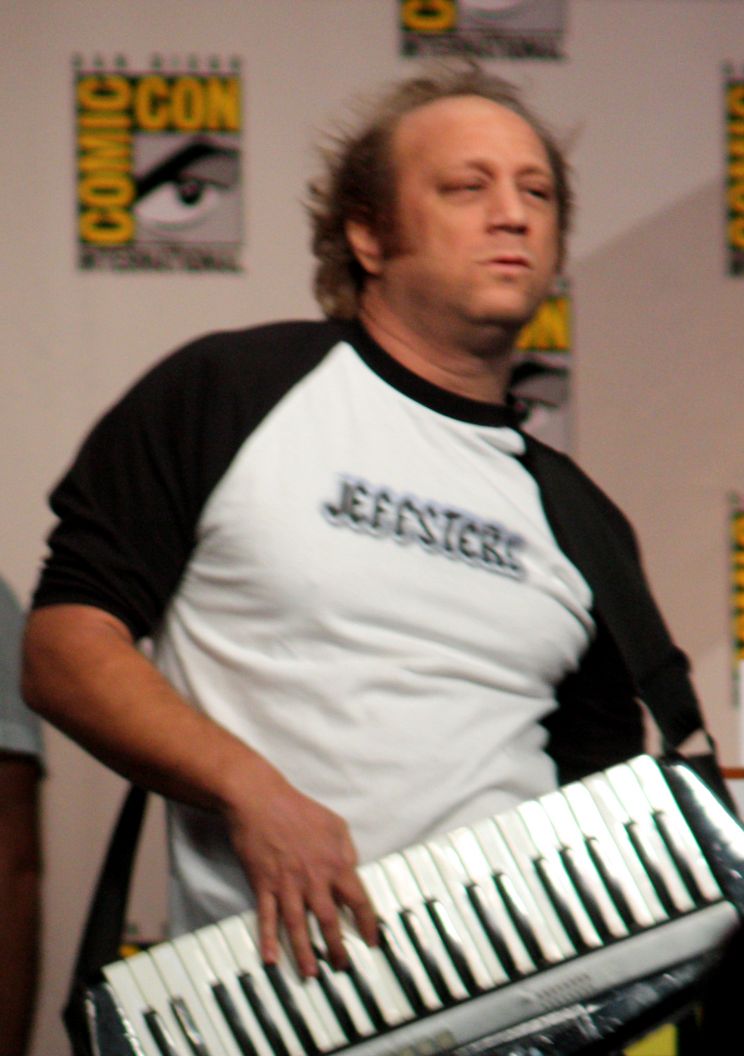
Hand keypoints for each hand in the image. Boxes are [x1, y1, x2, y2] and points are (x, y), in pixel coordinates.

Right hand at [225, 767, 377, 976]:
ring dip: (305, 953)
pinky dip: (268, 939)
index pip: (358, 900)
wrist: (260, 800)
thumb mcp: (336, 823)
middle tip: (343, 967)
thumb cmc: (299, 809)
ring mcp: (287, 884)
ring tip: (311, 974)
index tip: (372, 940)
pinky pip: (267, 917)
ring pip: (298, 926)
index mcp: (335, 863)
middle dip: (337, 947)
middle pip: (329, 920)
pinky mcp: (263, 884)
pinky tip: (271, 958)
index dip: (368, 923)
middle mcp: (313, 879)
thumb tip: (353, 870)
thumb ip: (347, 850)